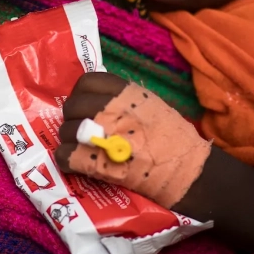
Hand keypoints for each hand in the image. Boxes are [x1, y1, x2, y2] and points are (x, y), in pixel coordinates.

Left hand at [54, 72, 210, 208]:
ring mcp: (101, 133)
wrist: (188, 172)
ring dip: (69, 142)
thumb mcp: (152, 106)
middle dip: (73, 119)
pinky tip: (79, 165)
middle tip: (82, 132)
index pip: (86, 81)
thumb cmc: (175, 140)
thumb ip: (125, 100)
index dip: (81, 94)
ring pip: (65, 132)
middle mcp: (110, 108)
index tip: (85, 107)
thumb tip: (100, 102)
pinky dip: (67, 161)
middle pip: (71, 106)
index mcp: (125, 92)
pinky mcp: (95, 161)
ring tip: (82, 150)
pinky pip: (65, 156)